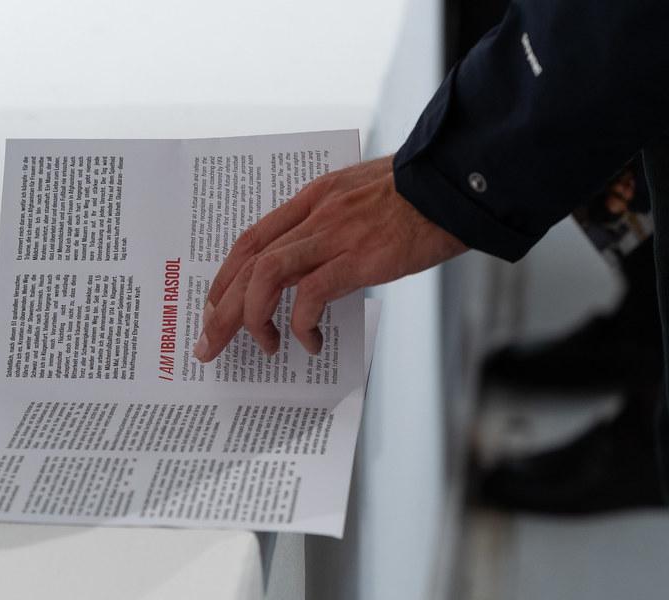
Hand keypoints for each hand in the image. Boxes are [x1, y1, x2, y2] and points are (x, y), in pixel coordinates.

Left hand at [193, 155, 466, 361]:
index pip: (251, 239)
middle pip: (248, 262)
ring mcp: (334, 235)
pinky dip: (302, 325)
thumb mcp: (365, 198)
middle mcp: (315, 214)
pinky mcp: (358, 258)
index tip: (213, 306)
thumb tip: (320, 265)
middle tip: (209, 343)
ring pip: (266, 277)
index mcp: (313, 198)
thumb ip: (336, 224)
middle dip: (221, 308)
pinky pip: (311, 296)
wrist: (459, 182)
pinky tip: (312, 343)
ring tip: (262, 347)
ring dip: (252, 318)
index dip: (225, 276)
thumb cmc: (421, 196)